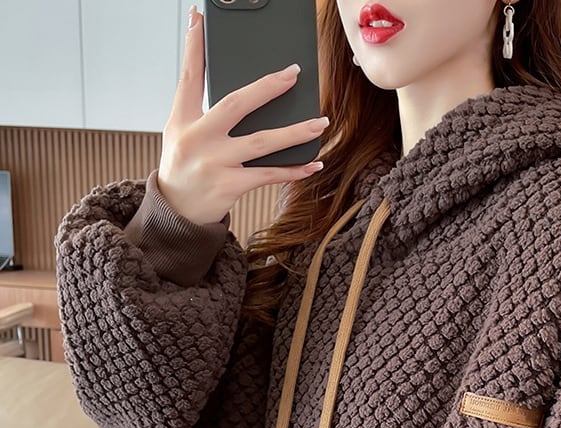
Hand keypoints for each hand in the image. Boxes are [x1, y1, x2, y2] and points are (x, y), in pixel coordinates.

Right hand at [157, 4, 329, 224]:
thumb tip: (246, 90)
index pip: (189, 75)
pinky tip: (314, 163)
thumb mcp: (181, 133)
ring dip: (296, 132)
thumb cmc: (184, 167)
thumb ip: (203, 110)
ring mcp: (214, 163)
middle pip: (236, 104)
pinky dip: (294, 170)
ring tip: (321, 122)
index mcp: (181, 119)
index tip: (199, 17)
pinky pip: (269, 174)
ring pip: (262, 142)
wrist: (176, 212)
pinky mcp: (229, 185)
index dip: (195, 45)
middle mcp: (197, 138)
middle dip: (268, 87)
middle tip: (294, 73)